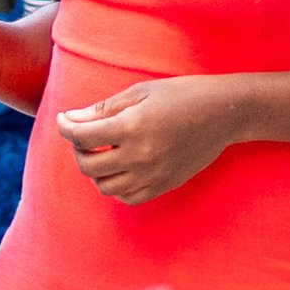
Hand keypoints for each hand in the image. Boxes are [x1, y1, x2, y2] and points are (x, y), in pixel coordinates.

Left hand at [55, 76, 235, 204]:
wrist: (226, 112)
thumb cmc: (184, 94)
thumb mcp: (143, 91)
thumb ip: (105, 108)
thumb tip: (72, 119)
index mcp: (133, 126)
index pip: (82, 135)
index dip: (66, 126)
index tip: (64, 119)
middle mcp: (139, 155)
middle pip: (88, 165)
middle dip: (78, 148)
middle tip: (84, 134)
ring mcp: (152, 174)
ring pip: (104, 186)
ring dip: (96, 169)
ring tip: (103, 151)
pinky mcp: (164, 185)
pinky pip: (127, 197)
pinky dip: (117, 185)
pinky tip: (122, 167)